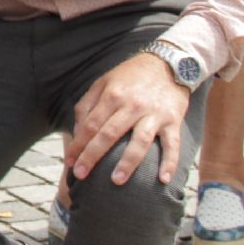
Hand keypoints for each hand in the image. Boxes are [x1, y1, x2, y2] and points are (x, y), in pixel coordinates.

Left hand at [66, 53, 191, 187]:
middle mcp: (132, 105)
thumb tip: (77, 132)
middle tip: (81, 176)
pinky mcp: (173, 120)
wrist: (168, 63)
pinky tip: (163, 180)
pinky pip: (172, 144)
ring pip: (139, 141)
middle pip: (109, 134)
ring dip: (128, 162)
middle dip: (93, 156)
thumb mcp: (104, 82)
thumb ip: (87, 105)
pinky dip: (169, 162)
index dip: (78, 145)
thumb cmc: (131, 76)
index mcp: (113, 96)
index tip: (70, 163)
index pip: (91, 125)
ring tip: (117, 181)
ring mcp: (154, 114)